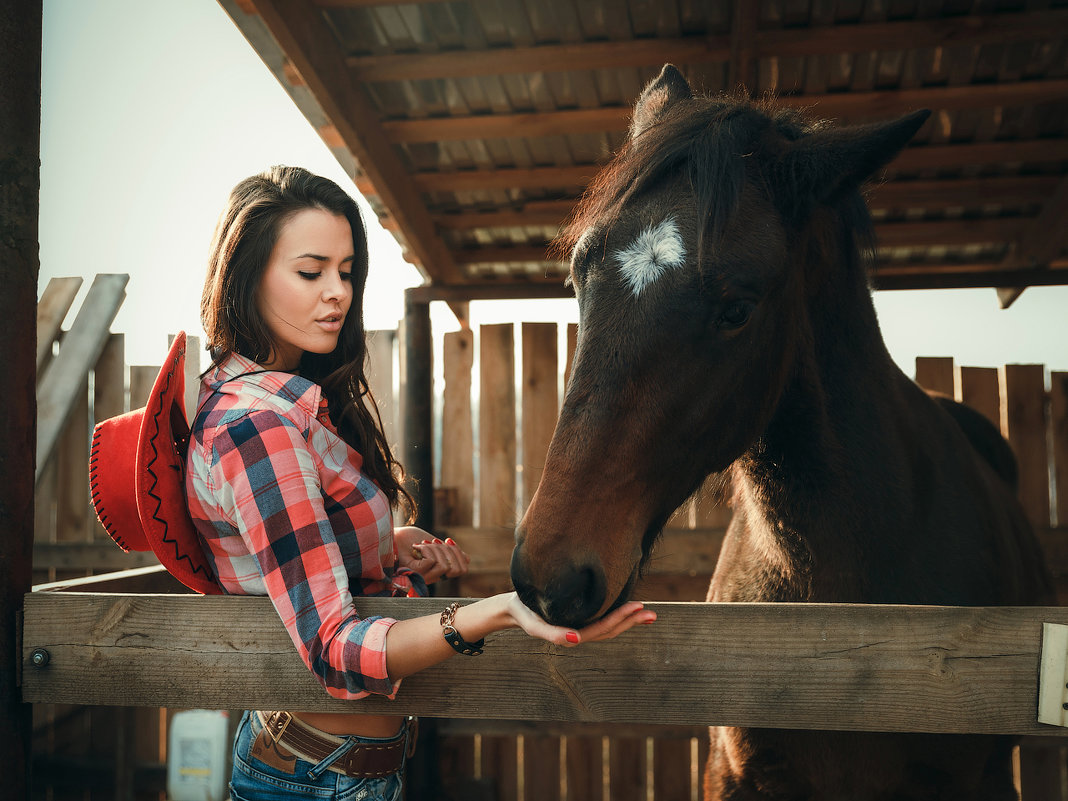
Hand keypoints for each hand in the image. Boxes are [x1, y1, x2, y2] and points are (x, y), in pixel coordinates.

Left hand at [394, 526, 469, 582]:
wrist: (391, 535)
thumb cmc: (410, 539)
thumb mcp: (435, 545)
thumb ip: (449, 553)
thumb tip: (467, 558)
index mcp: (439, 571)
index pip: (462, 569)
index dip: (459, 554)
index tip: (447, 541)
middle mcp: (433, 576)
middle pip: (457, 569)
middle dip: (450, 551)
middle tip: (434, 542)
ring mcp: (424, 577)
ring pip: (444, 566)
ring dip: (436, 549)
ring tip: (423, 545)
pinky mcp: (414, 574)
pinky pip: (432, 562)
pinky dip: (427, 550)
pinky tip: (417, 547)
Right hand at [504, 593, 655, 645]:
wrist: (512, 608)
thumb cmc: (524, 613)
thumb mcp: (535, 625)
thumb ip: (553, 634)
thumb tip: (576, 640)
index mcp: (574, 633)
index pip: (603, 628)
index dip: (621, 618)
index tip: (638, 606)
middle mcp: (580, 631)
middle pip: (611, 629)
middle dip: (632, 621)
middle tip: (652, 613)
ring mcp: (580, 625)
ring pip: (609, 626)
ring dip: (628, 620)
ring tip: (646, 613)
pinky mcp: (579, 616)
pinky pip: (602, 618)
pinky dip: (617, 614)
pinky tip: (626, 607)